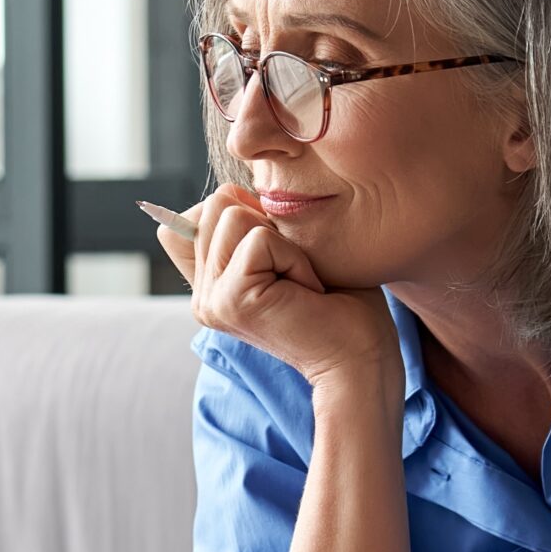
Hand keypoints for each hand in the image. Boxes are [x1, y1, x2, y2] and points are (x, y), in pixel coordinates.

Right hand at [153, 183, 395, 392]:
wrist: (360, 359)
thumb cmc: (339, 305)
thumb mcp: (287, 252)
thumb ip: (248, 227)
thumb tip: (231, 192)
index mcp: (210, 286)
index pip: (190, 218)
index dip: (240, 214)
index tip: (278, 258)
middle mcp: (202, 296)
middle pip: (215, 204)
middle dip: (267, 224)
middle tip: (295, 272)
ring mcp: (211, 300)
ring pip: (232, 213)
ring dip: (283, 241)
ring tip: (300, 282)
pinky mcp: (231, 300)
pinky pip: (259, 239)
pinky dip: (295, 257)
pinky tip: (307, 292)